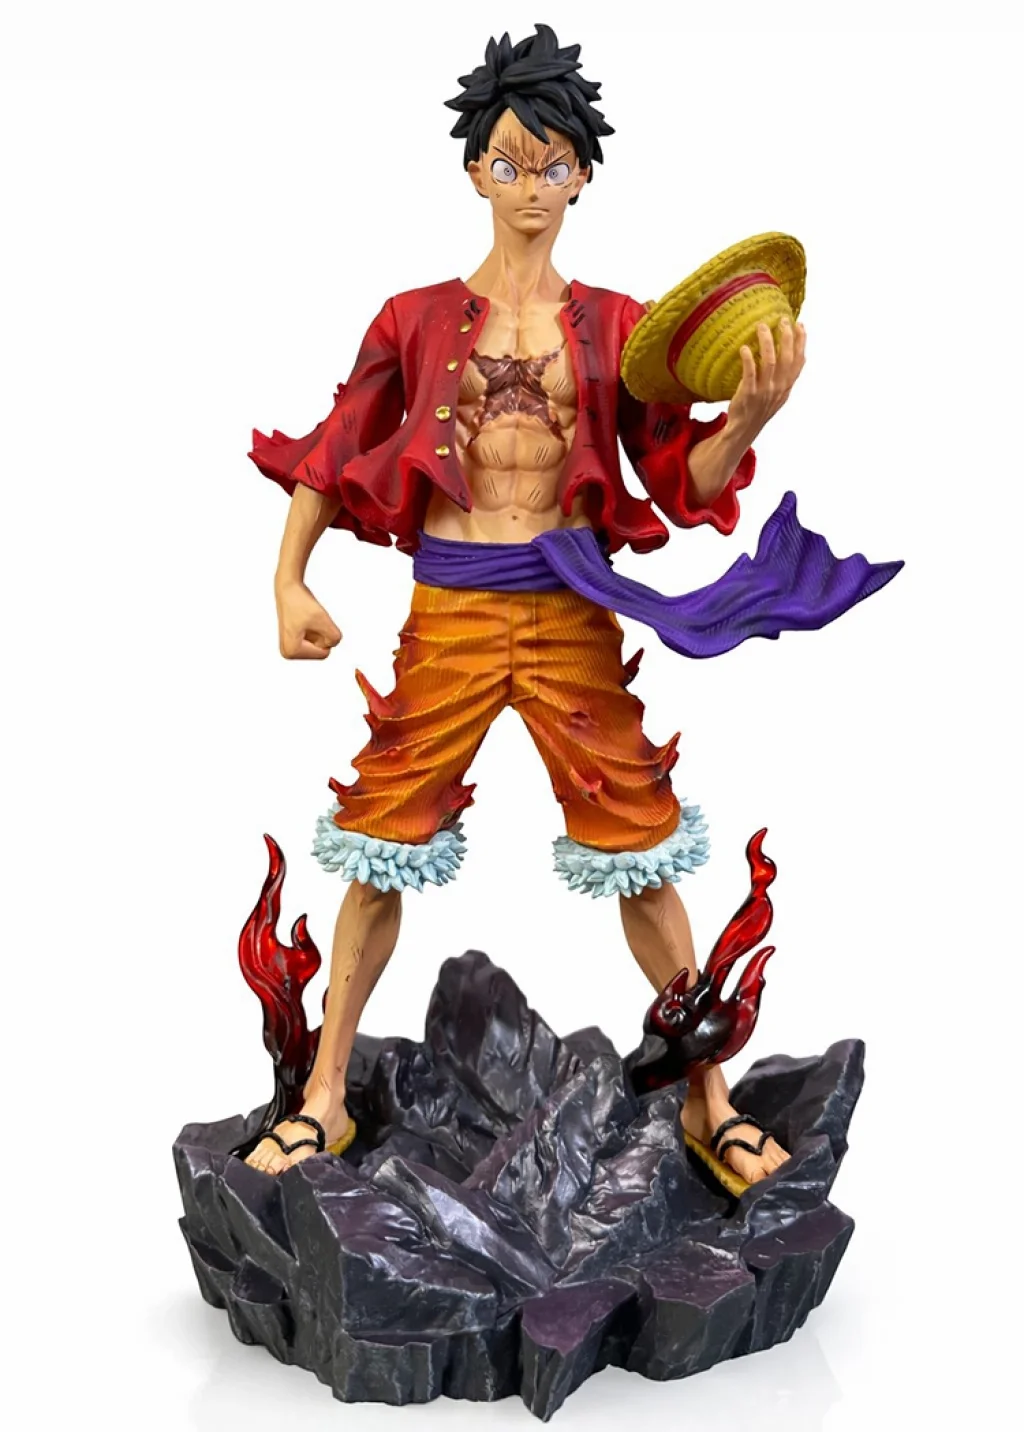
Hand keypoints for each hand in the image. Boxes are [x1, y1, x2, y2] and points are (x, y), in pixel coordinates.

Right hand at [275, 581, 341, 659]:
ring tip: (306, 618)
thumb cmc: (300, 602)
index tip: (311, 621)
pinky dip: (316, 628)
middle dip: (321, 634)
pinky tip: (305, 618)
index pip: (324, 652)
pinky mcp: (294, 640)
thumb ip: (334, 636)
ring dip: (319, 630)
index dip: (324, 634)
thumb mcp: (322, 619)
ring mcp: (291, 647)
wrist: (288, 588)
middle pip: (321, 650)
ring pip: (319, 644)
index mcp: (291, 652)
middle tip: (309, 619)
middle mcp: (288, 653)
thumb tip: (333, 643)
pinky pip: (316, 638)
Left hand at [727, 318, 805, 441]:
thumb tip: (802, 357)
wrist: (743, 430)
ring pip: (770, 362)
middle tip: (782, 320)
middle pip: (786, 358)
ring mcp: (764, 391)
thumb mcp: (779, 395)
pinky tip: (744, 348)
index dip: (801, 342)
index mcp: (786, 387)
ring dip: (767, 342)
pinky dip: (748, 359)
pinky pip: (749, 374)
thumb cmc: (759, 410)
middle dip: (786, 337)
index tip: (800, 324)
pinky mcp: (748, 394)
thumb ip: (788, 377)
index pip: (799, 361)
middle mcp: (778, 388)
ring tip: (762, 326)